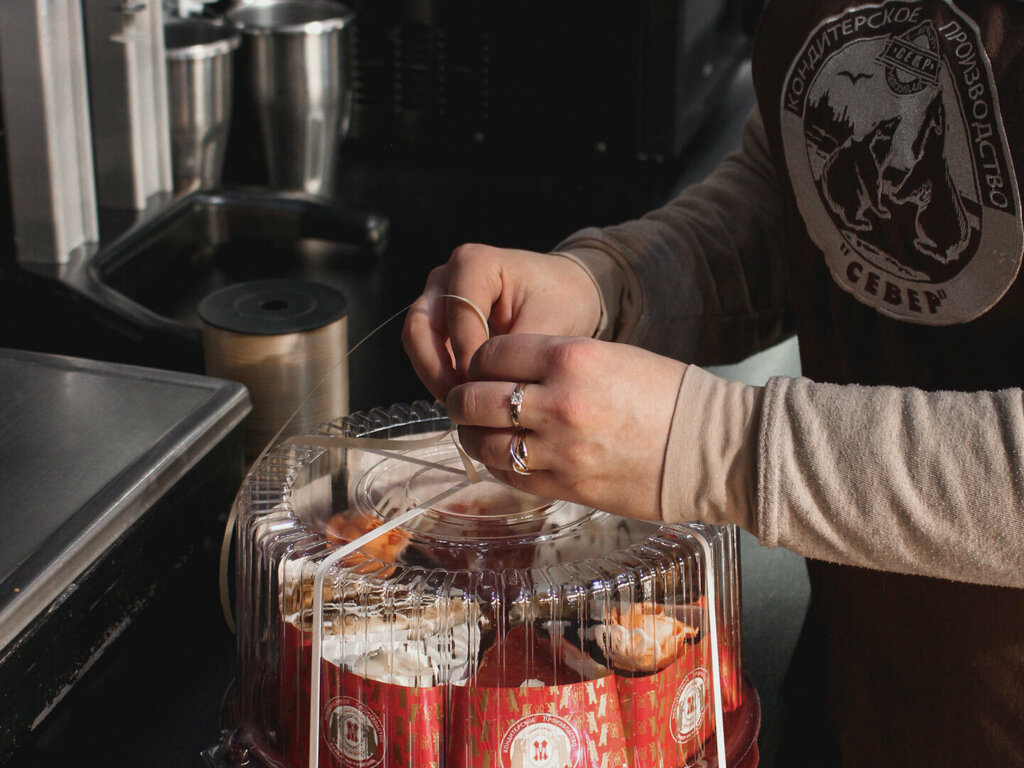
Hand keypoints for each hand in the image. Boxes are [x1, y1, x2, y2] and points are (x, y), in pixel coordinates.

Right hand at [402, 244, 601, 400]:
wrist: (566, 293)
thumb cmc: (561, 300)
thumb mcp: (549, 324)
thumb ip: (516, 354)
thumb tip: (488, 389)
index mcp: (473, 264)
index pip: (457, 313)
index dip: (467, 355)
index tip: (487, 388)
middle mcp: (446, 276)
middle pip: (420, 326)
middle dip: (437, 370)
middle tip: (461, 403)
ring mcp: (438, 297)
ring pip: (417, 341)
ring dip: (434, 376)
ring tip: (462, 406)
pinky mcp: (438, 321)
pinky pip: (427, 351)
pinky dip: (440, 376)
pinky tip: (464, 398)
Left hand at [445, 334, 686, 520]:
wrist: (710, 449)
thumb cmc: (666, 397)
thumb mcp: (610, 356)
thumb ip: (555, 362)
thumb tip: (509, 372)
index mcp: (571, 358)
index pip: (492, 353)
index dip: (479, 361)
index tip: (481, 367)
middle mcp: (558, 402)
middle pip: (475, 398)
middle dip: (461, 399)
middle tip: (463, 401)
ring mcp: (559, 449)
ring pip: (484, 442)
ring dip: (472, 436)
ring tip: (477, 431)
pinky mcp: (566, 486)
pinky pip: (510, 476)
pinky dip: (497, 465)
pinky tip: (503, 457)